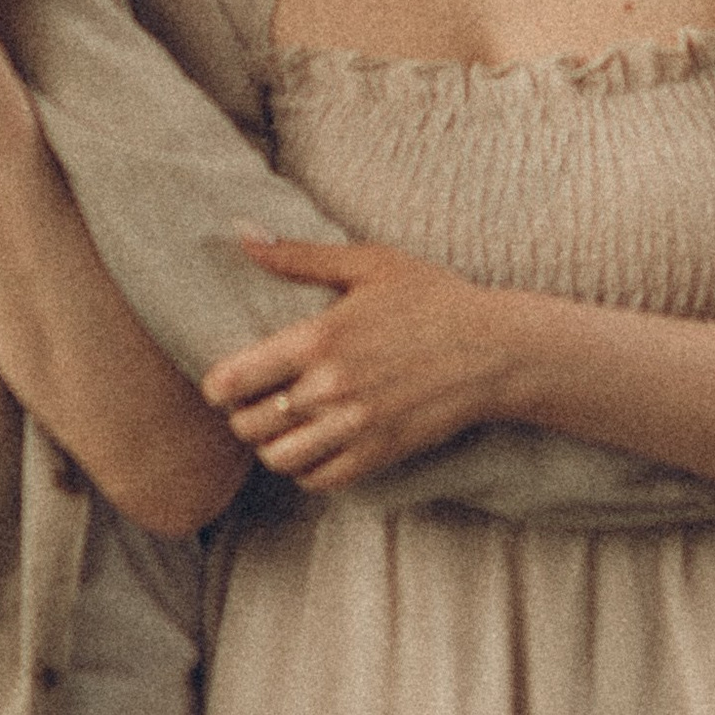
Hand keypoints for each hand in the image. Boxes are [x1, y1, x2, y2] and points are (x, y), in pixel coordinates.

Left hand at [201, 234, 529, 491]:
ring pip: (278, 458)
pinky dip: (305, 469)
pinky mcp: (380, 454)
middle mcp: (331, 388)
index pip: (235, 379)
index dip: (218, 386)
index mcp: (320, 338)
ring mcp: (356, 427)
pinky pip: (318, 480)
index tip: (224, 382)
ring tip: (283, 427)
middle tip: (255, 403)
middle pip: (249, 425)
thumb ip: (299, 256)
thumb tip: (242, 234)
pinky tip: (314, 447)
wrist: (496, 350)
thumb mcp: (369, 264)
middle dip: (242, 416)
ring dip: (271, 446)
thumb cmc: (433, 298)